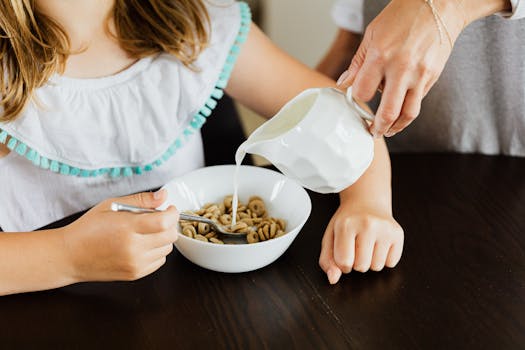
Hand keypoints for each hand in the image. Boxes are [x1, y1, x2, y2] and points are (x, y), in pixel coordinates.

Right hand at [61, 189, 178, 281]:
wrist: (69, 256)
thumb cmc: (88, 229)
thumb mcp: (112, 205)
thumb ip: (141, 200)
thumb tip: (163, 195)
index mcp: (127, 228)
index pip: (165, 222)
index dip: (172, 213)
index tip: (170, 208)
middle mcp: (134, 248)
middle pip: (170, 236)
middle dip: (169, 224)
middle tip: (157, 219)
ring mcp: (135, 264)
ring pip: (167, 249)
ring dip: (163, 238)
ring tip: (145, 232)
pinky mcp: (135, 274)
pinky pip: (159, 261)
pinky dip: (156, 252)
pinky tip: (141, 245)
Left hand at [319, 203, 403, 283]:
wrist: (367, 202)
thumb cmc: (347, 222)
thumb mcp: (330, 237)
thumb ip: (327, 260)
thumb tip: (333, 279)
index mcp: (346, 225)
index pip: (344, 262)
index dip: (343, 264)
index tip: (344, 253)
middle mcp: (368, 225)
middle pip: (361, 267)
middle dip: (357, 262)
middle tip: (356, 246)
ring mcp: (385, 229)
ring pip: (377, 267)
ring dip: (370, 261)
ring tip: (367, 245)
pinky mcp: (398, 234)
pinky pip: (391, 263)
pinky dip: (384, 259)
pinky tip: (378, 244)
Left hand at [337, 0, 466, 136]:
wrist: (440, 4)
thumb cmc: (403, 16)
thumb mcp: (372, 34)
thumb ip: (358, 63)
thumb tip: (344, 84)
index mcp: (381, 57)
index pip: (363, 93)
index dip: (356, 101)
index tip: (354, 102)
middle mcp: (402, 69)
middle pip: (387, 112)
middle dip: (377, 128)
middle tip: (372, 133)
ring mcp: (420, 75)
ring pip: (408, 114)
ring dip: (396, 128)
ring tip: (387, 131)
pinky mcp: (433, 77)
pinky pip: (418, 100)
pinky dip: (407, 109)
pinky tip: (400, 109)